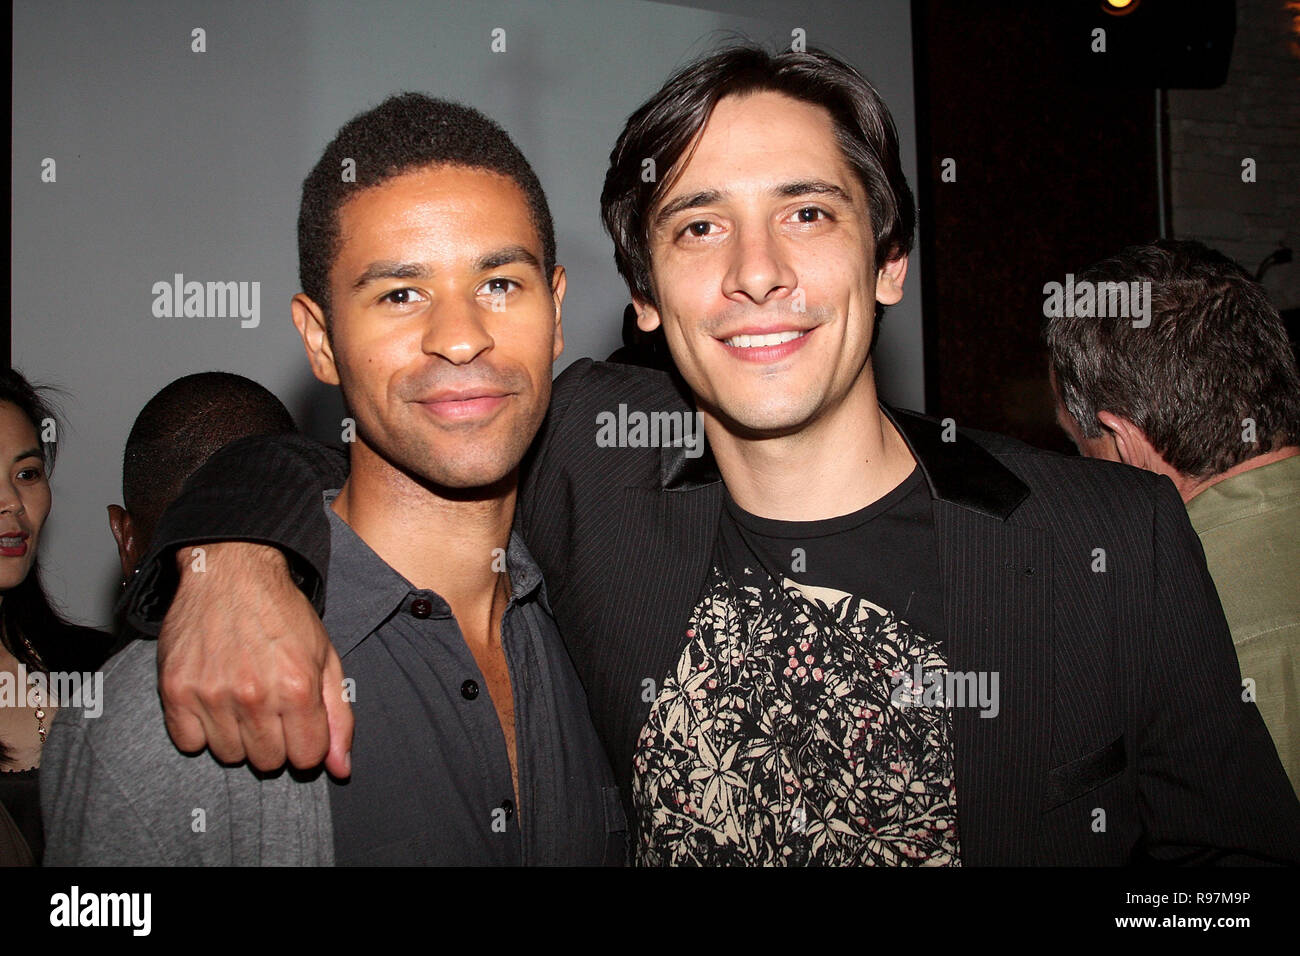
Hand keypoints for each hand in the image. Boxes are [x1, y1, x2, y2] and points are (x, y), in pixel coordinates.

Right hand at [156, 542, 352, 776]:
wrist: (231, 571)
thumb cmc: (282, 613)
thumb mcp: (325, 657)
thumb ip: (338, 716)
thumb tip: (340, 769)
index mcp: (297, 687)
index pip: (307, 757)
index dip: (306, 742)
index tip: (299, 723)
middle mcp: (254, 696)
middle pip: (268, 762)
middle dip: (274, 740)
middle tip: (270, 706)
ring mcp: (211, 695)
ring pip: (229, 756)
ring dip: (238, 735)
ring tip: (241, 698)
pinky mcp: (176, 691)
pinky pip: (189, 743)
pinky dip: (201, 730)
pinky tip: (213, 700)